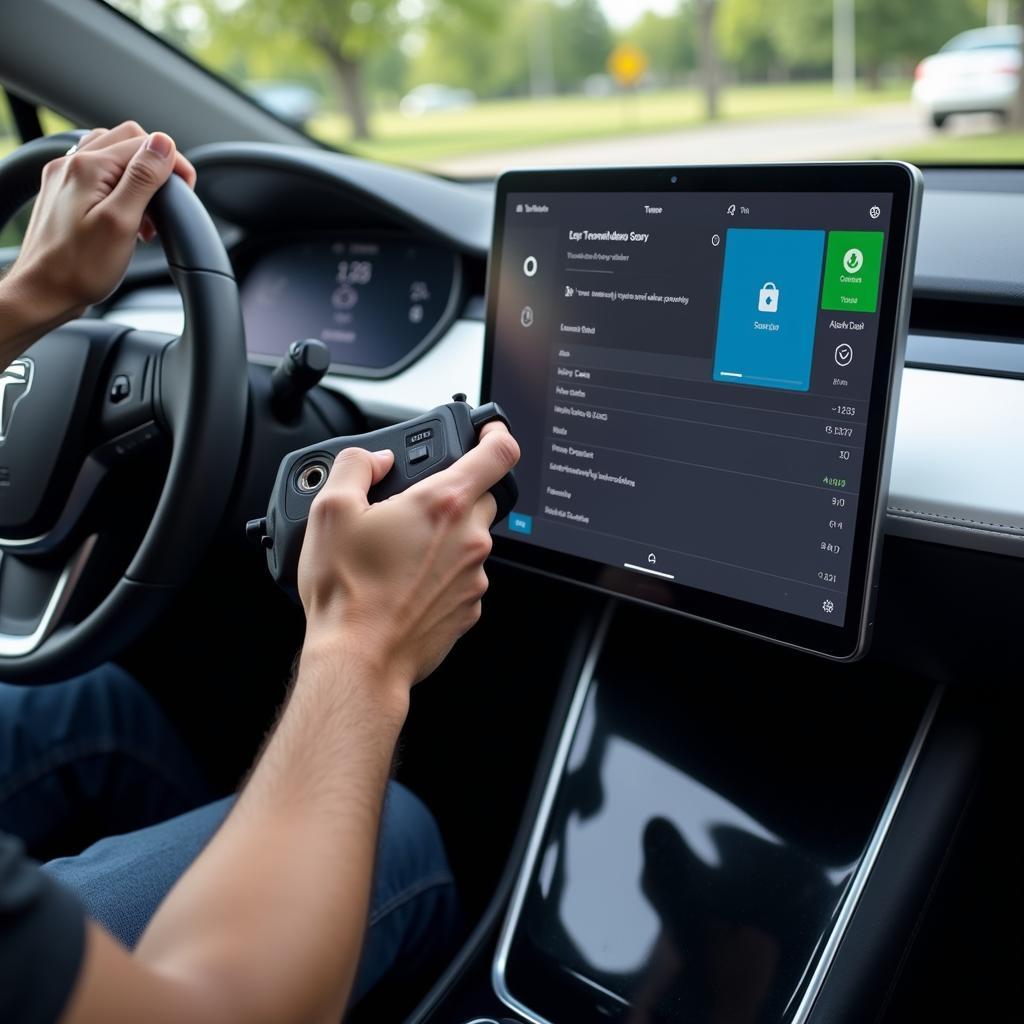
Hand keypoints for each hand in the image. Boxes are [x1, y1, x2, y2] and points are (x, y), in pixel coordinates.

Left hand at [3, 121, 195, 327]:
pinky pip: (98, 173)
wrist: (43, 293)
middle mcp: (72, 164)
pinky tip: (128, 215)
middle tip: (169, 202)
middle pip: (128, 140)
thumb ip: (143, 178)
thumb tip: (163, 144)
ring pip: (113, 155)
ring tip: (148, 212)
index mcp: (88, 167)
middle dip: (156, 166)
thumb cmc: (80, 268)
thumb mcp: (121, 222)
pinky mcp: (63, 194)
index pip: (144, 143)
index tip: (188, 190)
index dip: (173, 163)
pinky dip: (120, 186)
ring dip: (138, 175)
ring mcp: (65, 178)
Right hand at [297, 422, 519, 693]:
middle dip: (455, 494)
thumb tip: (375, 460)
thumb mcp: (331, 511)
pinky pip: (463, 577)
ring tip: (398, 555)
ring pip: (471, 540)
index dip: (497, 433)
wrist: (360, 660)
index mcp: (443, 504)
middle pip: (483, 497)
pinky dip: (441, 574)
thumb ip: (356, 467)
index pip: (499, 453)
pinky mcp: (469, 608)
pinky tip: (405, 584)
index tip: (488, 430)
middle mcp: (469, 539)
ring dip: (445, 538)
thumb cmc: (348, 593)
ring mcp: (474, 577)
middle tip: (415, 506)